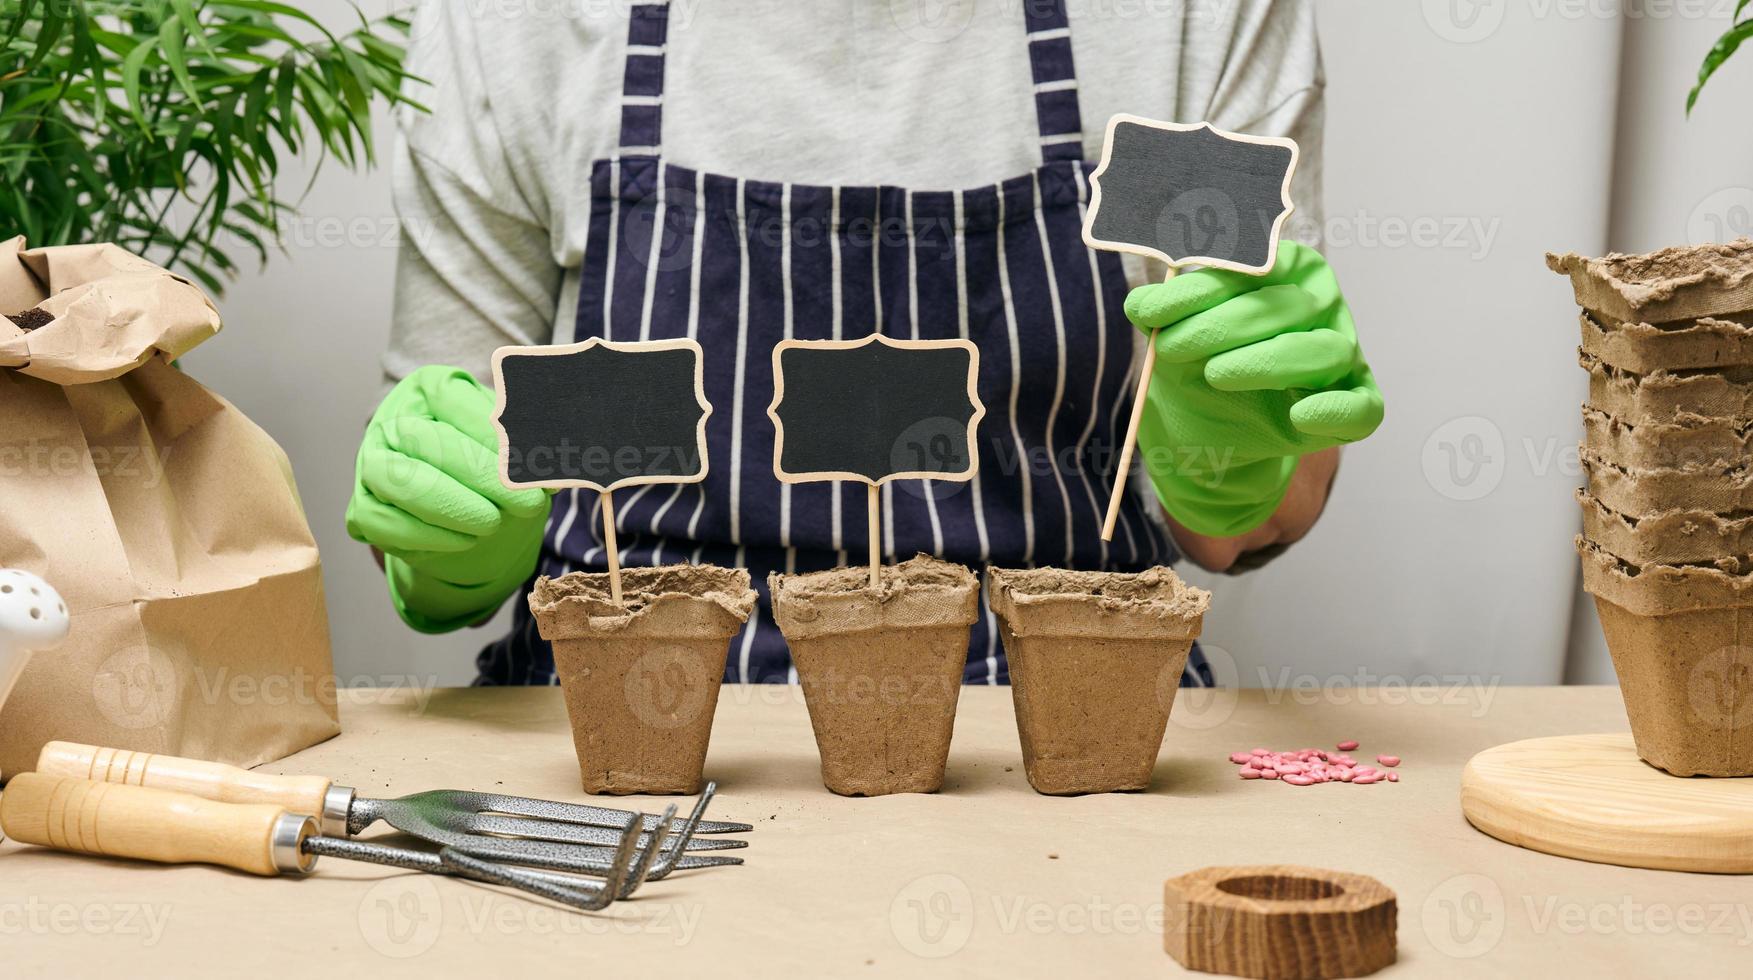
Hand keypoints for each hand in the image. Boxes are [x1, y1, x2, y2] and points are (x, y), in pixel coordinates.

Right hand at [345, 366, 550, 632]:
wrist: (455, 491)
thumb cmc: (488, 455)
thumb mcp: (516, 438)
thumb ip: (536, 442)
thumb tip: (562, 462)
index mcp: (431, 388)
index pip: (456, 402)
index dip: (495, 436)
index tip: (532, 464)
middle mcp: (395, 419)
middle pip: (429, 442)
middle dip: (482, 476)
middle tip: (526, 504)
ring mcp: (372, 462)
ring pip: (400, 481)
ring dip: (451, 506)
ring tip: (492, 523)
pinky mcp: (364, 506)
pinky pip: (385, 523)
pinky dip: (428, 536)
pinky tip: (466, 540)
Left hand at [1124, 241, 1382, 537]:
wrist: (1209, 425)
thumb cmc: (1198, 364)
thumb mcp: (1172, 335)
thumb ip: (1162, 314)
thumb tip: (1141, 303)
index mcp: (1285, 268)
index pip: (1251, 267)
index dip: (1199, 288)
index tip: (1149, 313)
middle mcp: (1321, 301)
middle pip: (1285, 306)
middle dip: (1221, 326)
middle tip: (1172, 348)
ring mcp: (1344, 350)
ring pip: (1323, 350)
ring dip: (1266, 362)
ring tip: (1216, 375)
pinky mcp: (1353, 399)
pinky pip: (1362, 406)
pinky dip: (1334, 411)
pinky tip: (1299, 416)